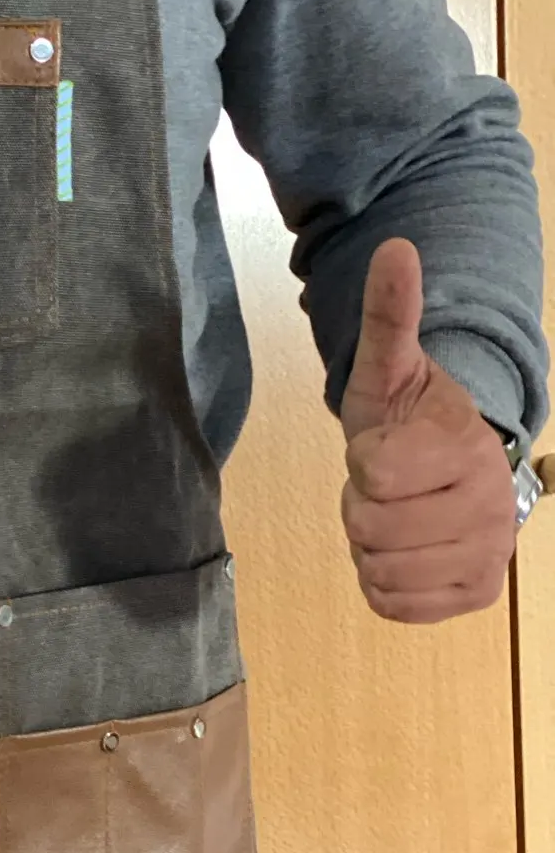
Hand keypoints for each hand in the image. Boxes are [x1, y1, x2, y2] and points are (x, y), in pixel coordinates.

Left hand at [339, 238, 515, 623]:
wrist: (451, 472)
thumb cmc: (410, 421)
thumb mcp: (390, 367)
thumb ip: (390, 314)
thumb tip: (395, 248)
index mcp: (467, 446)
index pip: (371, 472)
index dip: (362, 460)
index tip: (386, 448)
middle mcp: (490, 506)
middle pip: (370, 527)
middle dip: (362, 506)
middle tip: (387, 487)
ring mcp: (489, 555)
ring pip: (378, 569)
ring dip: (370, 545)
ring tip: (396, 514)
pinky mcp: (475, 596)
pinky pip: (392, 604)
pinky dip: (384, 582)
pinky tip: (405, 549)